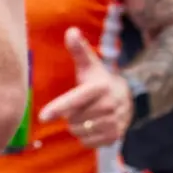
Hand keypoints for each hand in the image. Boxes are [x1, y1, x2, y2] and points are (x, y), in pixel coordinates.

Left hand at [38, 27, 133, 146]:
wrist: (129, 98)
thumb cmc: (100, 81)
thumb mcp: (90, 66)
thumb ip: (79, 50)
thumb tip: (71, 30)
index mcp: (100, 88)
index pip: (75, 100)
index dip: (59, 108)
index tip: (42, 117)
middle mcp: (109, 106)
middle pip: (73, 120)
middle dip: (72, 115)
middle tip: (82, 106)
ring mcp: (114, 123)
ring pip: (78, 132)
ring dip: (78, 126)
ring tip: (88, 114)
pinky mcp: (115, 136)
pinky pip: (87, 142)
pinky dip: (86, 136)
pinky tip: (94, 125)